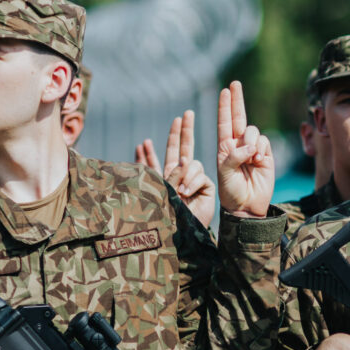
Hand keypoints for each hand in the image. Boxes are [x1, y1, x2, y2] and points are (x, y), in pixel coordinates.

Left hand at [135, 111, 216, 227]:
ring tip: (179, 191)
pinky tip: (185, 191)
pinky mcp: (206, 187)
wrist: (185, 234)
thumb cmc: (170, 216)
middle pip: (182, 148)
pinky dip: (191, 182)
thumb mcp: (164, 193)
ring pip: (191, 163)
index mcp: (167, 178)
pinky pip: (200, 176)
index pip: (164, 158)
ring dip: (183, 173)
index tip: (144, 140)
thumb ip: (171, 175)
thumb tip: (183, 159)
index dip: (157, 147)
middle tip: (185, 115)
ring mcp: (195, 181)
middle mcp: (181, 176)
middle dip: (183, 131)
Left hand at [216, 81, 275, 217]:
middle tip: (235, 84)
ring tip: (251, 157)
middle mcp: (238, 145)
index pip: (224, 122)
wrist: (247, 206)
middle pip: (238, 118)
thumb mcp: (224, 172)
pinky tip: (258, 160)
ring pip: (253, 131)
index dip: (224, 106)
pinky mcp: (266, 155)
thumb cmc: (230, 191)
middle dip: (237, 100)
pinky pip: (264, 141)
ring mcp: (253, 150)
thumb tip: (251, 146)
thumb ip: (234, 156)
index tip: (224, 90)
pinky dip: (260, 148)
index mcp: (224, 147)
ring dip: (251, 140)